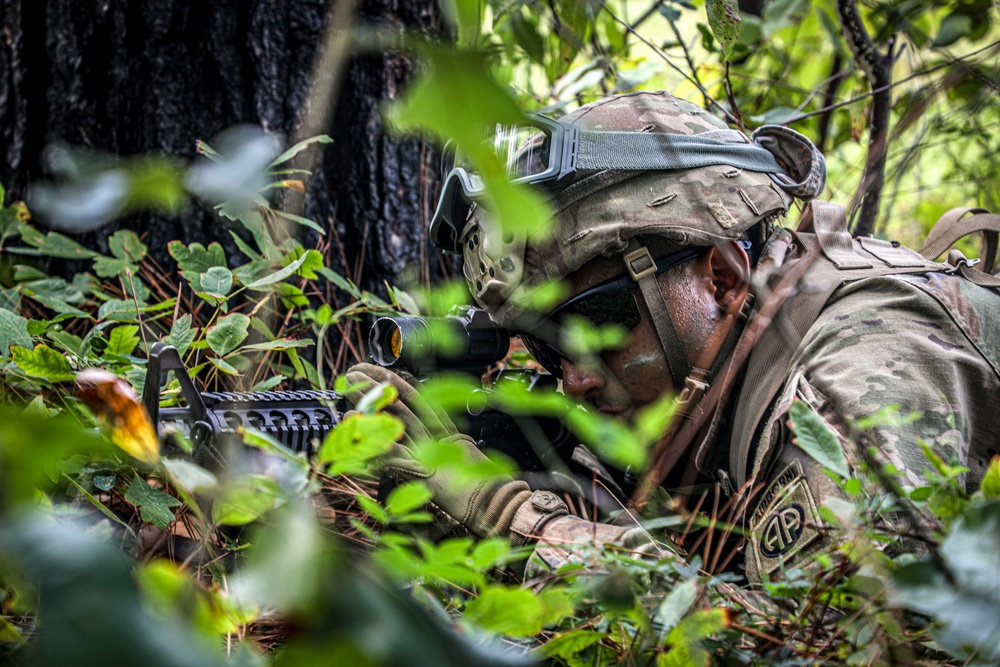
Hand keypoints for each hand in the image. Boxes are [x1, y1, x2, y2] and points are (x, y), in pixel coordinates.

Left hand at [344, 363, 568, 542]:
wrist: (497, 505)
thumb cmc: (479, 492)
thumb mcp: (456, 465)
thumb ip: (440, 452)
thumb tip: (419, 447)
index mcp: (446, 431)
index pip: (416, 398)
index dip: (394, 382)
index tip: (377, 370)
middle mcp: (438, 435)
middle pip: (403, 402)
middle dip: (377, 385)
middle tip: (354, 372)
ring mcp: (432, 450)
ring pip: (396, 418)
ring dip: (370, 401)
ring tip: (349, 387)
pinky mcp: (424, 470)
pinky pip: (393, 453)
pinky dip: (371, 439)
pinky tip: (355, 427)